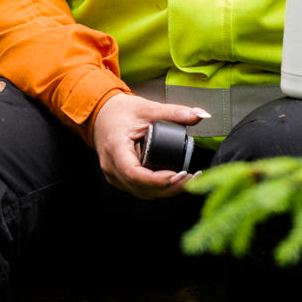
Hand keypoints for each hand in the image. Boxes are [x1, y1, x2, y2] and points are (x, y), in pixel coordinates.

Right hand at [90, 90, 213, 197]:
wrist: (100, 114)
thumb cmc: (120, 112)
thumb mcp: (147, 109)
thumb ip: (175, 112)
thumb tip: (201, 115)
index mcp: (116, 148)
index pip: (134, 173)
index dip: (157, 180)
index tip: (179, 174)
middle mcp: (111, 166)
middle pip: (140, 188)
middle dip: (168, 188)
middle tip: (191, 179)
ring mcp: (113, 175)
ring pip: (140, 193)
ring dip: (164, 191)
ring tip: (187, 180)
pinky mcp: (119, 178)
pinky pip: (138, 190)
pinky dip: (156, 189)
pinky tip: (173, 181)